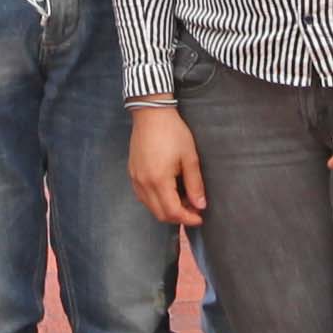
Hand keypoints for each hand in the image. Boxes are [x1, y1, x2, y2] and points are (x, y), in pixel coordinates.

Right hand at [127, 102, 204, 229]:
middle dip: (178, 217)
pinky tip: (168, 191)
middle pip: (160, 214)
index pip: (172, 212)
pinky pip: (143, 196)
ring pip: (150, 207)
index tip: (200, 217)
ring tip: (183, 199)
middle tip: (193, 209)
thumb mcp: (190, 157)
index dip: (188, 218)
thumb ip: (195, 184)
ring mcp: (135, 179)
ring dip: (166, 209)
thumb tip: (200, 205)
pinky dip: (156, 201)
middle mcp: (143, 183)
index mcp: (159, 180)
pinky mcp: (132, 173)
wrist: (151, 114)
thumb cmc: (173, 132)